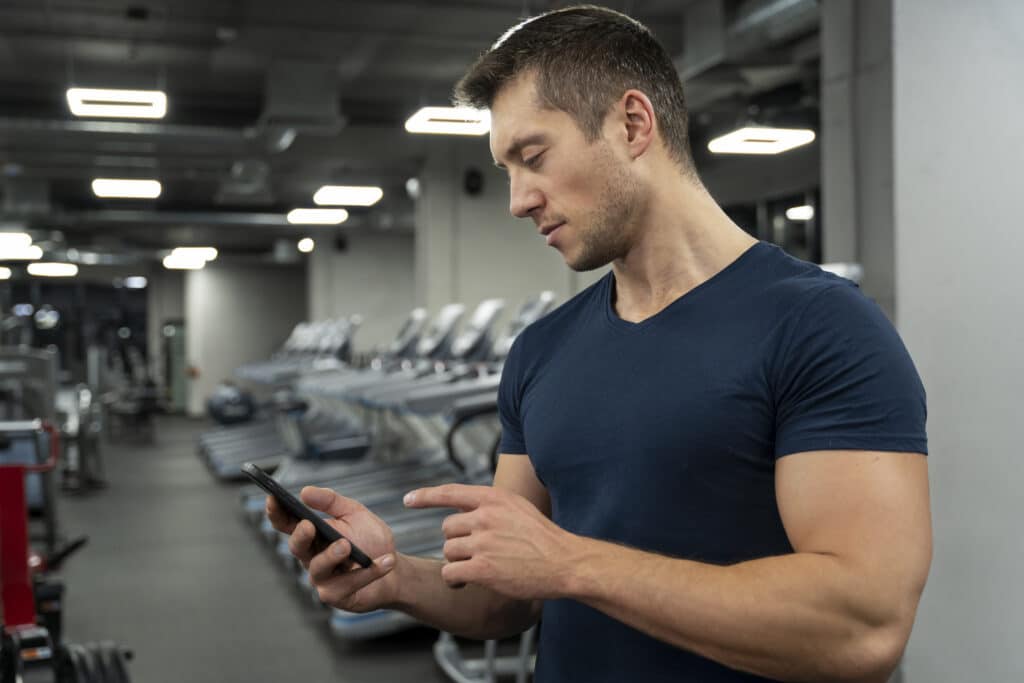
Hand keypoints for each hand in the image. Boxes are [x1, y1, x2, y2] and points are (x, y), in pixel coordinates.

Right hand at [266, 487, 396, 611]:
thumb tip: (305, 492)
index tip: (272, 498)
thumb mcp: (354, 513)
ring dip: (332, 555)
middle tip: (309, 525)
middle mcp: (311, 557)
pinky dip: (370, 571)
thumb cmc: (369, 539)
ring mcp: (322, 579)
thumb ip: (331, 501)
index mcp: (311, 535)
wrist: (394, 568)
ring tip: (346, 546)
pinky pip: (349, 583)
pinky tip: (387, 560)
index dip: (276, 513)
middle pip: (297, 548)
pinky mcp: (337, 595)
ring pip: (318, 568)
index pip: (287, 524)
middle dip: (301, 536)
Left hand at [404, 484, 575, 599]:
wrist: (563, 562)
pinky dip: (453, 580)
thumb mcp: (518, 508)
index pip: (450, 492)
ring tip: (475, 568)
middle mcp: (485, 516)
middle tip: (474, 553)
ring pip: (448, 551)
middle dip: (456, 542)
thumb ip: (491, 506)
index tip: (409, 499)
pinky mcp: (482, 568)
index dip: (426, 496)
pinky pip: (450, 573)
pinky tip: (464, 583)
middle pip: (447, 528)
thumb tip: (466, 510)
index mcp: (493, 498)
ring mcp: (483, 542)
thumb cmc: (542, 538)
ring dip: (457, 562)